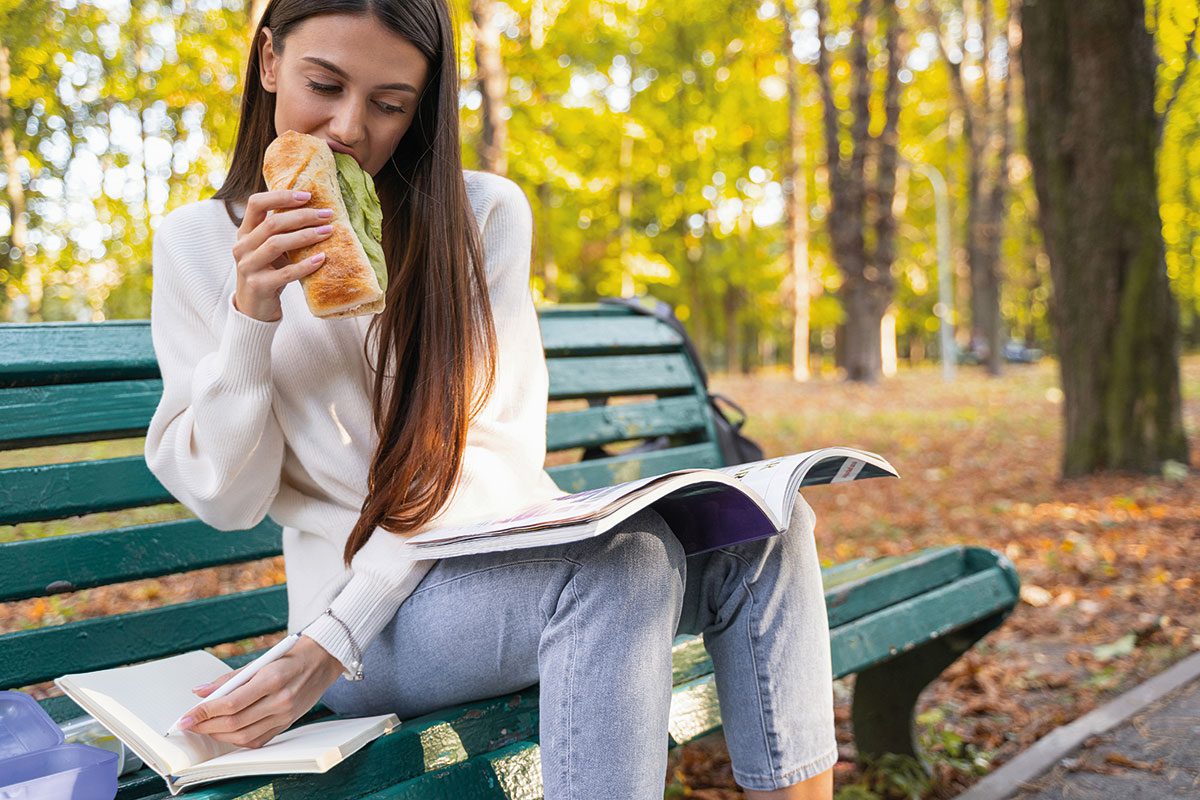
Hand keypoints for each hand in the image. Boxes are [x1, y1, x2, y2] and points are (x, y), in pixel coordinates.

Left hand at [178, 635, 344, 747]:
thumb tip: (200, 691)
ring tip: (204, 728)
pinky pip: (257, 740)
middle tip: (189, 723)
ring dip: (218, 734)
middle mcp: (280, 700)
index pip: (231, 703)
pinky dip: (237, 740)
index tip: (186, 717)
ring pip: (243, 735)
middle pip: (234, 722)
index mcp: (272, 679)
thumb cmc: (290, 656)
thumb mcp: (260, 660)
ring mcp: (285, 715)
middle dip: (206, 725)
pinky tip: (225, 733)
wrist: (323, 660)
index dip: (204, 712)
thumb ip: (229, 678)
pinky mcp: (287, 724)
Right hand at [231, 190, 336, 321]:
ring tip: (328, 232)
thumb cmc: (268, 273)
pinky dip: (305, 265)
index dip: (281, 196)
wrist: (254, 308)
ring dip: (306, 236)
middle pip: (272, 223)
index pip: (256, 203)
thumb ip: (281, 232)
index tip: (307, 196)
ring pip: (277, 244)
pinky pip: (286, 272)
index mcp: (244, 233)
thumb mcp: (269, 249)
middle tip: (327, 215)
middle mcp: (242, 247)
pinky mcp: (259, 285)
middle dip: (303, 216)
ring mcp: (248, 266)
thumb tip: (316, 211)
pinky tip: (322, 258)